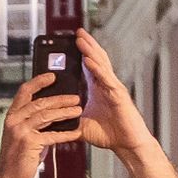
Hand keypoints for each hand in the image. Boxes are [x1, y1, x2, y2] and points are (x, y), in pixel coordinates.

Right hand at [0, 73, 84, 177]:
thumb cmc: (17, 157)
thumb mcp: (22, 135)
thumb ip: (35, 123)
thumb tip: (54, 112)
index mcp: (12, 116)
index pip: (25, 92)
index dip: (39, 81)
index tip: (53, 75)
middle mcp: (14, 121)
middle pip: (40, 102)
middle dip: (60, 99)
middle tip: (76, 98)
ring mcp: (20, 131)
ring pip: (46, 115)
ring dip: (65, 112)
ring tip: (79, 110)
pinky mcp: (28, 143)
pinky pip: (51, 135)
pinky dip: (65, 134)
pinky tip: (76, 133)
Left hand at [74, 31, 155, 154]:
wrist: (126, 145)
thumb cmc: (109, 134)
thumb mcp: (82, 125)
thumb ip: (70, 118)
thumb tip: (51, 120)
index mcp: (98, 89)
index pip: (89, 67)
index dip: (83, 53)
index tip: (73, 42)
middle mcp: (106, 85)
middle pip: (96, 60)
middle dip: (87, 45)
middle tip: (77, 32)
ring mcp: (113, 88)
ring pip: (101, 65)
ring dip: (90, 51)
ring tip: (81, 39)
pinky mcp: (118, 95)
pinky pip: (106, 79)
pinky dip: (97, 68)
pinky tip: (88, 60)